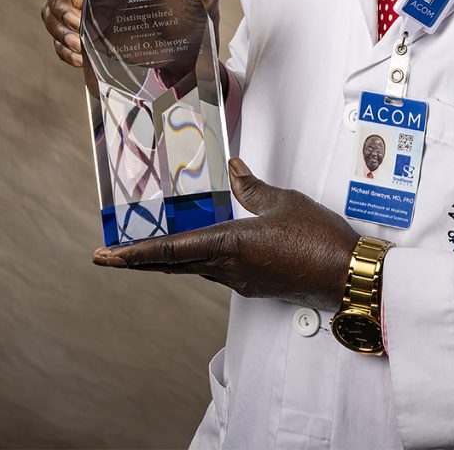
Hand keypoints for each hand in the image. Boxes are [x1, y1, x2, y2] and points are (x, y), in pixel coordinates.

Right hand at [42, 0, 221, 82]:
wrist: (189, 52)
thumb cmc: (194, 18)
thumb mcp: (203, 4)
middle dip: (58, 4)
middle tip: (76, 25)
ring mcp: (91, 16)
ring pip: (52, 13)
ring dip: (57, 29)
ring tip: (79, 46)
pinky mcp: (88, 40)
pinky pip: (60, 41)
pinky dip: (63, 50)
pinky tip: (80, 59)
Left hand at [92, 159, 359, 311]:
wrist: (346, 275)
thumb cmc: (318, 238)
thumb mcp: (284, 202)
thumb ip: (254, 187)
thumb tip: (235, 168)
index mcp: (232, 244)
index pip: (173, 248)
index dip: (136, 252)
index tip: (106, 256)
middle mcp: (229, 268)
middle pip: (174, 264)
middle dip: (139, 261)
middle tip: (108, 258)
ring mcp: (241, 280)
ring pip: (194, 269)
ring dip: (168, 261)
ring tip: (147, 252)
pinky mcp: (256, 284)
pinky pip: (216, 272)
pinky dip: (197, 261)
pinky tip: (202, 251)